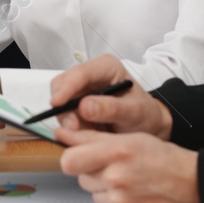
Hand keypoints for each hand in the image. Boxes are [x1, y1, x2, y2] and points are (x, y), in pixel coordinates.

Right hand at [47, 55, 171, 138]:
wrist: (146, 127)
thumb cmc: (144, 114)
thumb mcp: (135, 112)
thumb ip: (112, 108)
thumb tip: (84, 107)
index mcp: (106, 67)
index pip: (80, 73)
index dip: (66, 88)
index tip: (57, 103)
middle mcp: (90, 76)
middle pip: (62, 85)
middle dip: (63, 107)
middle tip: (73, 128)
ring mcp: (80, 91)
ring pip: (59, 102)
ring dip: (67, 120)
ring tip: (87, 134)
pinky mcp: (75, 107)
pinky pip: (63, 116)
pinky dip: (70, 128)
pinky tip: (85, 134)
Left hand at [55, 127, 200, 202]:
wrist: (193, 186)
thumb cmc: (165, 160)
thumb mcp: (132, 138)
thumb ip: (92, 137)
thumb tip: (61, 133)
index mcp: (118, 150)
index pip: (69, 159)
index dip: (71, 156)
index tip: (77, 154)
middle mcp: (116, 176)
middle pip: (77, 174)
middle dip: (88, 168)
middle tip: (110, 165)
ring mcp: (119, 199)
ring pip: (88, 189)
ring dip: (99, 184)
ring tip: (124, 179)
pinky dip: (109, 200)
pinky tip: (128, 193)